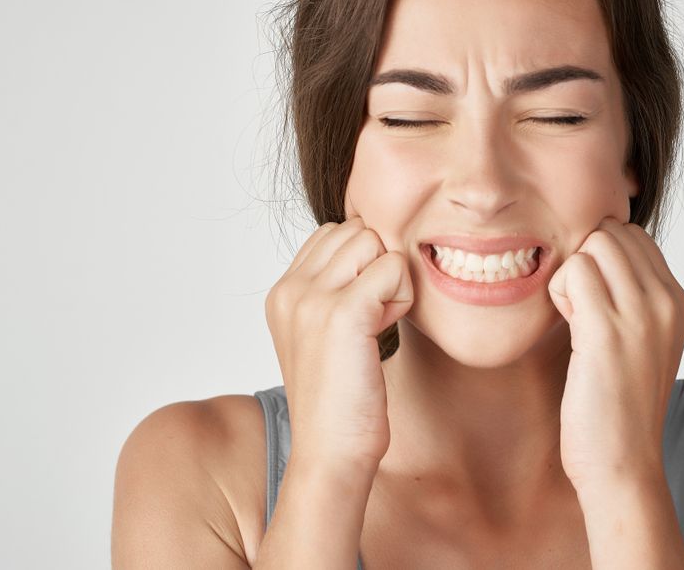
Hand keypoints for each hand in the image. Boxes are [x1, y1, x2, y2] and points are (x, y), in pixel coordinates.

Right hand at [264, 216, 413, 473]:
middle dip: (378, 267)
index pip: (333, 232)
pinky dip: (401, 298)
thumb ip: (332, 290)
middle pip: (357, 231)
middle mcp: (290, 289)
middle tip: (374, 319)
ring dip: (392, 281)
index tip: (361, 312)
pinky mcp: (343, 312)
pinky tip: (386, 331)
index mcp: (282, 292)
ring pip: (376, 243)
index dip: (362, 263)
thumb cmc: (339, 400)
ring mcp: (312, 298)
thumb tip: (368, 247)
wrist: (331, 452)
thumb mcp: (322, 335)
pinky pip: (393, 268)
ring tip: (378, 326)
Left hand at [548, 217, 683, 492]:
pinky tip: (568, 329)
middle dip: (586, 259)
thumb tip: (594, 257)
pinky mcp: (608, 330)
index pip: (634, 235)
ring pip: (593, 243)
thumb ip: (630, 298)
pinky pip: (573, 270)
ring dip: (571, 275)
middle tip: (580, 308)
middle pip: (612, 232)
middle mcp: (668, 302)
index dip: (602, 259)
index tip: (594, 300)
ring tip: (576, 320)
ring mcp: (642, 314)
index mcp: (678, 302)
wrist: (623, 465)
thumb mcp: (641, 343)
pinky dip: (559, 292)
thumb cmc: (618, 408)